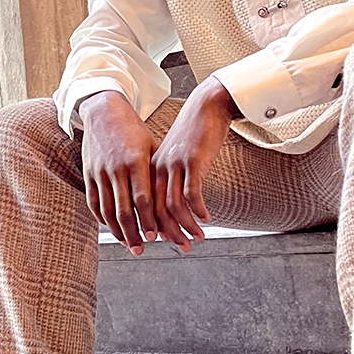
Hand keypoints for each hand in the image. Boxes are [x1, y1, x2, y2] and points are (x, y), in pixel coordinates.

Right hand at [79, 91, 157, 254]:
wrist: (103, 111)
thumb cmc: (134, 131)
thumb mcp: (151, 147)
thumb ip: (158, 173)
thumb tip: (175, 201)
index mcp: (135, 161)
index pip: (142, 199)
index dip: (148, 220)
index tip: (156, 237)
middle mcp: (116, 168)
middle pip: (124, 210)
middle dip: (134, 233)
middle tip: (142, 250)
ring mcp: (99, 172)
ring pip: (107, 210)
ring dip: (118, 231)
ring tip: (129, 244)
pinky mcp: (88, 174)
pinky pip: (94, 202)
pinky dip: (102, 219)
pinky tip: (112, 229)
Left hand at [151, 77, 238, 250]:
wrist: (207, 105)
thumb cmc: (194, 133)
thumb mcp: (176, 157)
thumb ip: (171, 178)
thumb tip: (175, 205)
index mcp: (151, 169)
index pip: (145, 206)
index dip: (154, 227)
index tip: (165, 242)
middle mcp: (158, 168)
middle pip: (156, 210)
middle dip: (170, 234)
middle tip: (183, 248)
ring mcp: (174, 164)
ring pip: (173, 206)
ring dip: (186, 226)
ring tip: (198, 238)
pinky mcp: (192, 161)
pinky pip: (192, 193)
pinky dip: (198, 210)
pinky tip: (207, 218)